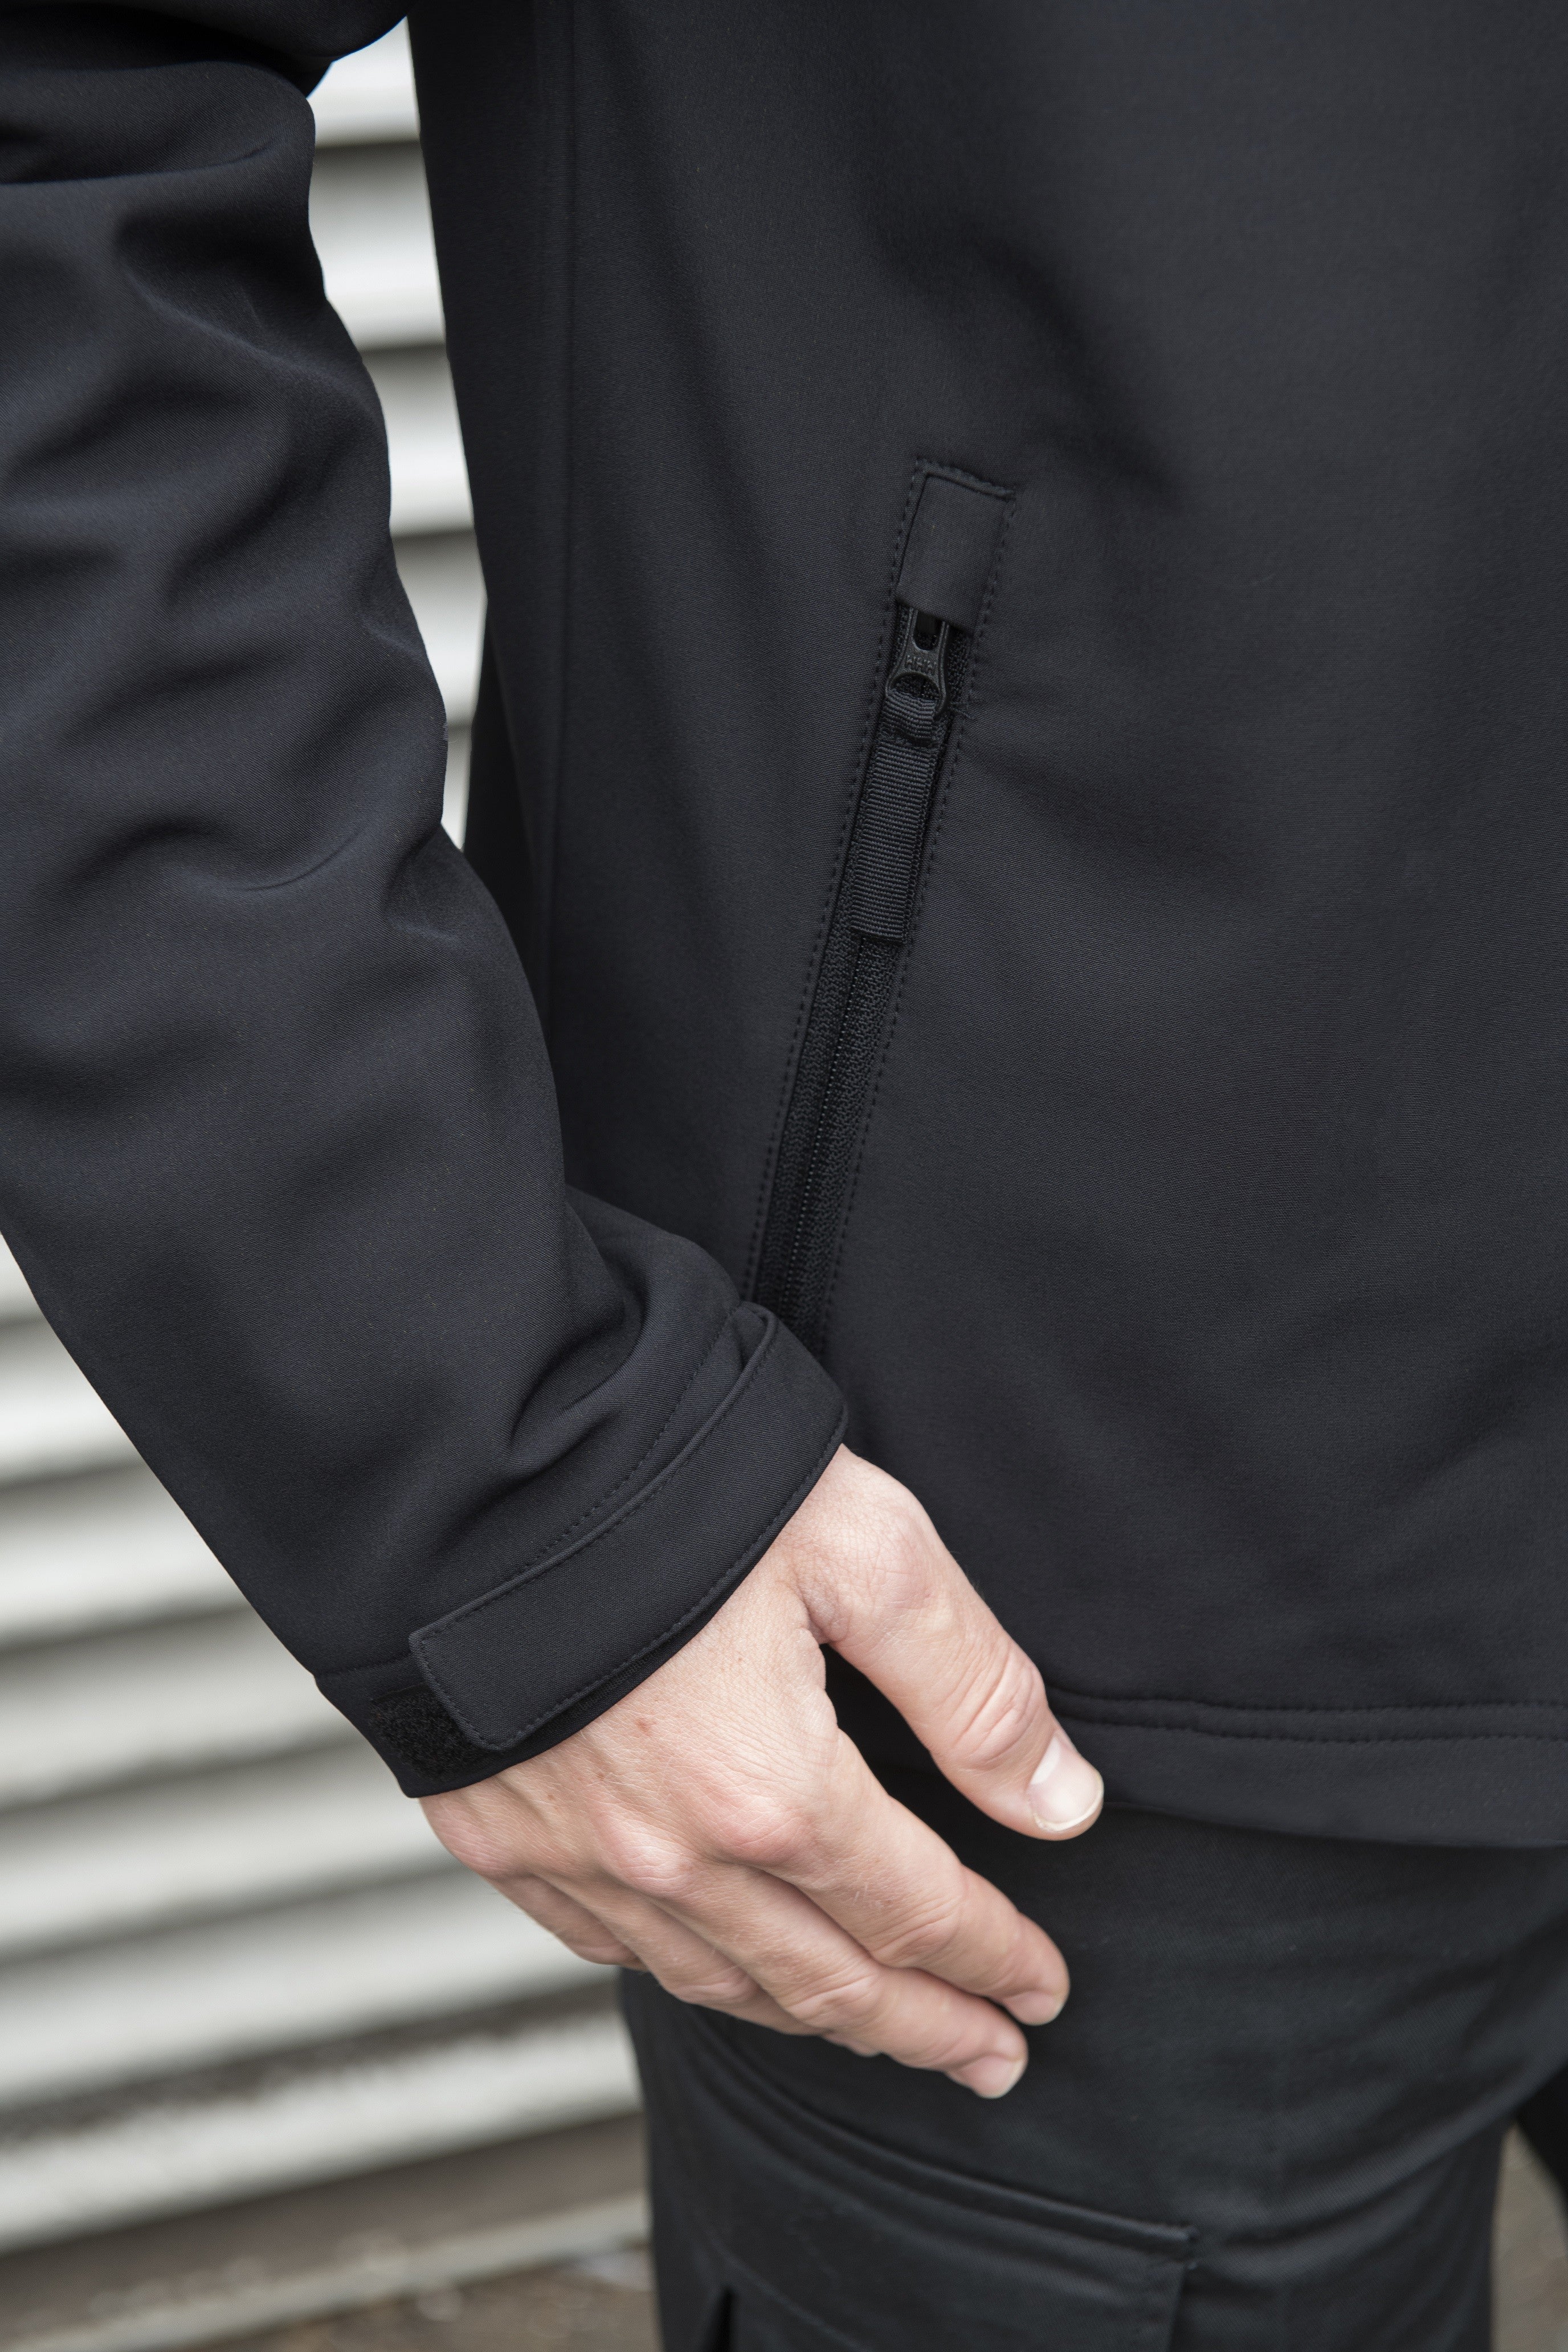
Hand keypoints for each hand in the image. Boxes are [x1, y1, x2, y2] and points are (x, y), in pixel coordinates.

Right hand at [422, 1445, 1102, 2097]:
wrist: (472, 1475)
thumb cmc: (669, 1487)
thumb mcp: (866, 1551)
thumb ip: (972, 1685)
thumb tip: (1062, 1801)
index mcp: (775, 1793)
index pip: (917, 1913)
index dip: (993, 1958)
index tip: (1042, 1989)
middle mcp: (673, 1855)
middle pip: (828, 1982)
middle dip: (925, 2029)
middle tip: (990, 2060)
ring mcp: (575, 1857)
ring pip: (722, 1983)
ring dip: (817, 2020)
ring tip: (880, 2035)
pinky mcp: (500, 1834)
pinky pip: (612, 1948)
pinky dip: (690, 1975)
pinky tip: (721, 1971)